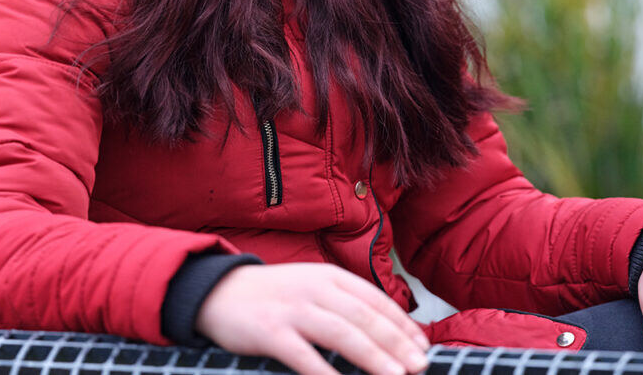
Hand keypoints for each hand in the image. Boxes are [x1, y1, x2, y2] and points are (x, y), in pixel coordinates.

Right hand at [195, 263, 430, 374]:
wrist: (218, 291)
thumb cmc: (274, 295)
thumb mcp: (312, 286)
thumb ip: (344, 303)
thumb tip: (385, 331)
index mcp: (329, 277)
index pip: (375, 300)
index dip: (403, 324)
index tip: (423, 347)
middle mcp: (315, 289)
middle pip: (365, 318)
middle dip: (397, 344)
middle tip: (420, 365)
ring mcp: (293, 310)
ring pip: (342, 334)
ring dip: (373, 357)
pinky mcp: (271, 331)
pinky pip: (304, 356)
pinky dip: (326, 373)